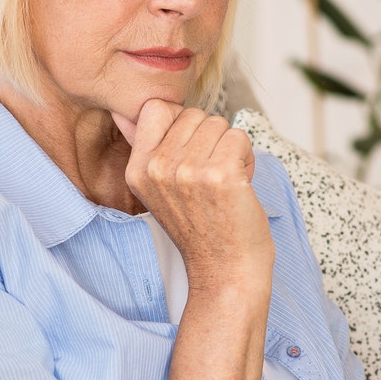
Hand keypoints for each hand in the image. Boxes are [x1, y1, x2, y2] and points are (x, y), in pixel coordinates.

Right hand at [111, 99, 271, 296]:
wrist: (225, 271)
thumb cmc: (201, 229)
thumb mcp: (159, 191)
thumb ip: (151, 151)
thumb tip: (134, 113)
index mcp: (137, 170)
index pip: (155, 108)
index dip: (180, 122)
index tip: (190, 150)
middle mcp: (157, 168)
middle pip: (193, 114)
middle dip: (210, 139)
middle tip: (210, 176)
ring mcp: (187, 171)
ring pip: (218, 123)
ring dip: (230, 149)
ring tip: (224, 182)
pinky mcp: (219, 174)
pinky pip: (239, 137)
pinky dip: (246, 158)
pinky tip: (238, 185)